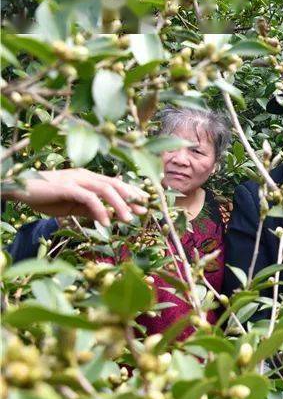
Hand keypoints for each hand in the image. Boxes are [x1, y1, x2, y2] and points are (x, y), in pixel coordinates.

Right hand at [6, 168, 147, 225]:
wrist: (21, 189)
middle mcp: (85, 176)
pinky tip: (106, 223)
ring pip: (106, 190)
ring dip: (120, 205)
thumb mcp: (73, 205)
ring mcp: (77, 180)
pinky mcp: (67, 187)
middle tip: (144, 210)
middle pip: (116, 184)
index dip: (131, 193)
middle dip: (132, 197)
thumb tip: (109, 218)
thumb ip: (90, 209)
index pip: (115, 184)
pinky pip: (89, 198)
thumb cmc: (46, 196)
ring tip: (129, 220)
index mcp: (88, 178)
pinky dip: (100, 210)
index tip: (145, 204)